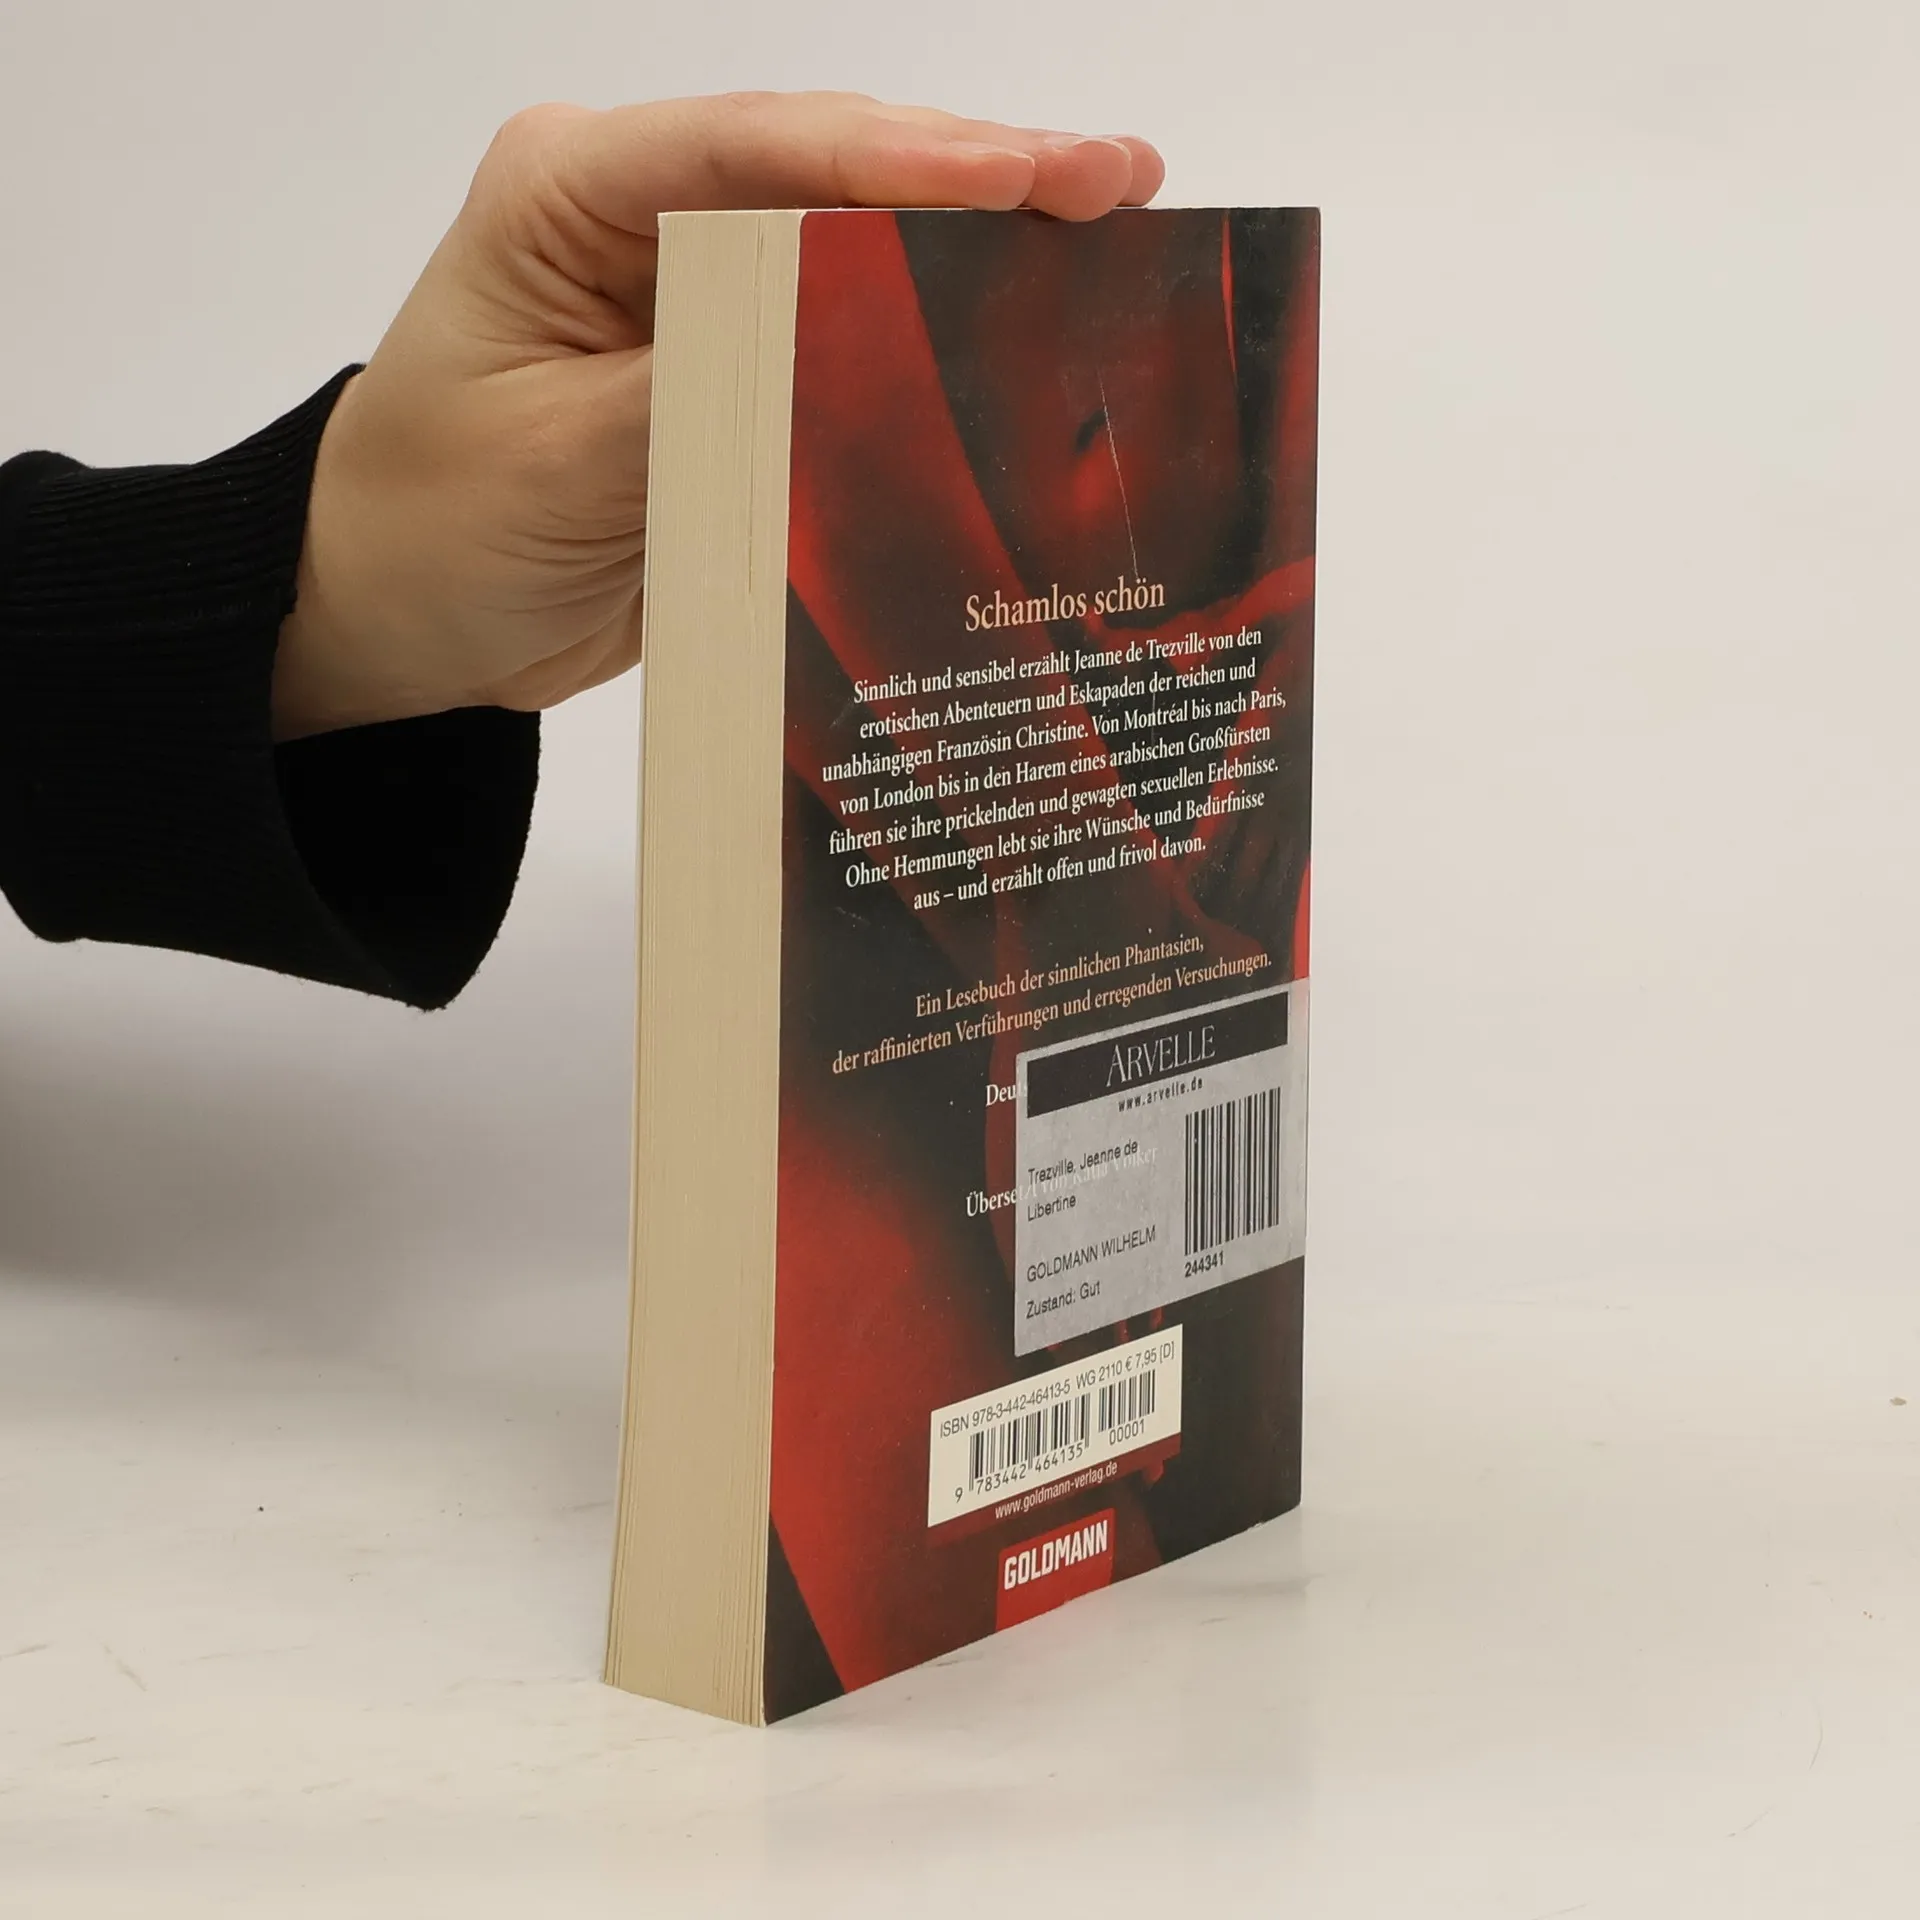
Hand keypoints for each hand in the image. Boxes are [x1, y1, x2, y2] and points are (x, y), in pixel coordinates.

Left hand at [271, 92, 1164, 738]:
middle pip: (831, 177)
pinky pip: (848, 354)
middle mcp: (647, 221)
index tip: (1027, 174)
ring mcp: (699, 297)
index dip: (899, 159)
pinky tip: (1029, 344)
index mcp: (574, 194)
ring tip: (1120, 239)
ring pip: (858, 255)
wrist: (398, 613)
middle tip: (1123, 183)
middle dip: (979, 180)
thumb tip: (834, 357)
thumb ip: (692, 398)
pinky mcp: (733, 378)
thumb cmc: (429, 524)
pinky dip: (934, 351)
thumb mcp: (552, 465)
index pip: (754, 152)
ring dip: (980, 256)